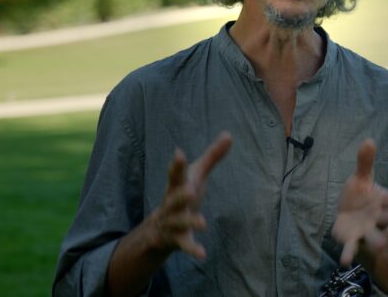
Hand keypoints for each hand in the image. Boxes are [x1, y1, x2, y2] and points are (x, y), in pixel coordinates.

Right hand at [148, 132, 231, 258]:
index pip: (175, 174)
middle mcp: (171, 203)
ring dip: (189, 221)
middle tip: (190, 191)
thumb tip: (229, 134)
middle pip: (173, 199)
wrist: (159, 229)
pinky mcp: (176, 239)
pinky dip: (192, 249)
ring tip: (203, 223)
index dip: (177, 165)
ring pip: (179, 222)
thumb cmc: (182, 195)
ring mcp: (172, 222)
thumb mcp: (197, 175)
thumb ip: (212, 157)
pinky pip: (184, 244)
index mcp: (176, 186)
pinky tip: (202, 254)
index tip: (178, 153)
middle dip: (180, 195)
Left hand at [331, 139, 387, 265]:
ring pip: (374, 236)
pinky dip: (349, 254)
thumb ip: (365, 162)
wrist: (348, 215)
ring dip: (377, 240)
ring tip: (380, 245)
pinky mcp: (352, 239)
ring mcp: (366, 229)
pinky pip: (352, 248)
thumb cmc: (360, 195)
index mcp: (383, 200)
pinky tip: (344, 261)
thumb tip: (368, 140)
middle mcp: (378, 217)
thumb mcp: (361, 177)